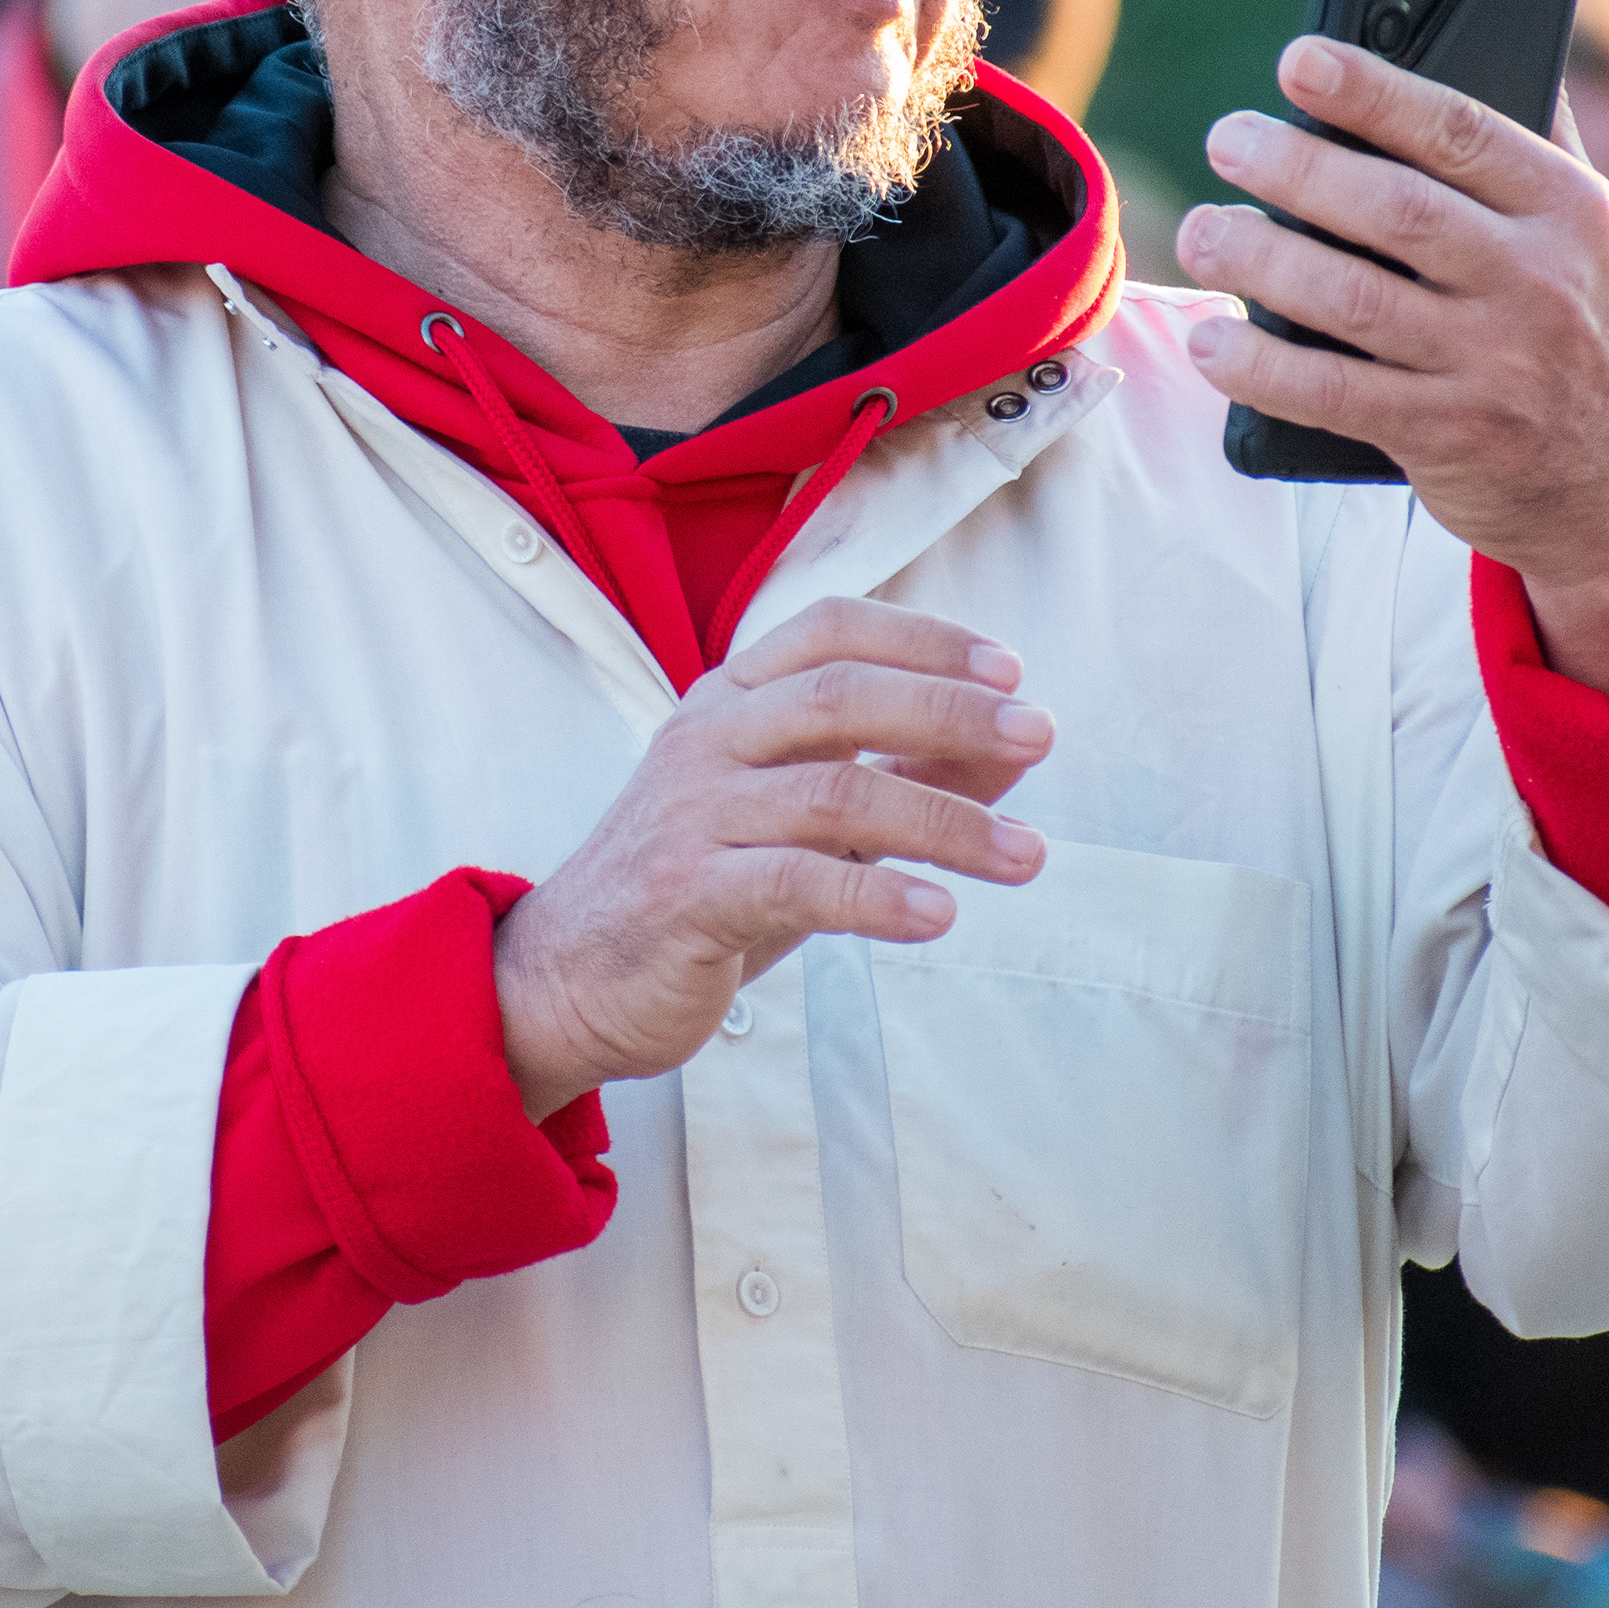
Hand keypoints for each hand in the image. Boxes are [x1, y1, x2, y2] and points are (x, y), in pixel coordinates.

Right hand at [494, 597, 1050, 1118]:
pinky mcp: (687, 897)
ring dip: (944, 821)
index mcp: (730, 701)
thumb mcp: (804, 819)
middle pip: (840, 696)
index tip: (1010, 670)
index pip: (831, 631)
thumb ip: (899, 776)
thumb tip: (1013, 747)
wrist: (569, 977)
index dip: (925, 638)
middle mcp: (707, 740)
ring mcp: (692, 816)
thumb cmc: (704, 885)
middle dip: (951, 711)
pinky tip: (939, 912)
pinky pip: (796, 883)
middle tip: (1039, 735)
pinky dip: (877, 896)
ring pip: (832, 792)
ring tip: (1026, 856)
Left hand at [1174, 34, 1608, 704]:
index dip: (1372, 91)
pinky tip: (1212, 343)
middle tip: (1227, 140)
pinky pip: (1336, 395)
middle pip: (1393, 209)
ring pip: (1352, 299)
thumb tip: (1477, 29)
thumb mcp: (1588, 235)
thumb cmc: (1580, 333)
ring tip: (1202, 231)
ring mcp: (1492, 365)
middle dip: (1294, 168)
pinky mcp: (1447, 436)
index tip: (1297, 60)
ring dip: (1259, 261)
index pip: (1459, 130)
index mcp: (1566, 210)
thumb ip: (1532, 144)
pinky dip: (1263, 368)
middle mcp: (1535, 282)